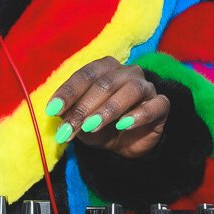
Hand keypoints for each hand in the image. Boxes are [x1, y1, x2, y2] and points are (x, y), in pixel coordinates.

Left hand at [47, 57, 168, 158]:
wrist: (126, 145)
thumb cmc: (101, 126)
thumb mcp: (81, 122)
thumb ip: (70, 115)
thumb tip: (56, 113)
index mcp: (105, 68)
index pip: (86, 75)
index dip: (68, 92)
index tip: (52, 110)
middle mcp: (127, 72)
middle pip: (105, 83)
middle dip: (84, 108)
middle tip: (69, 129)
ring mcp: (146, 87)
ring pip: (130, 90)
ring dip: (108, 110)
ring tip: (91, 127)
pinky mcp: (161, 105)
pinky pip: (154, 105)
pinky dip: (137, 115)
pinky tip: (123, 125)